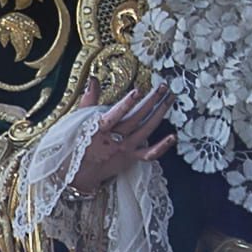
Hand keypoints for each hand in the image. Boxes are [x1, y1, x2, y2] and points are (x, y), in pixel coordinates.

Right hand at [70, 80, 174, 194]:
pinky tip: (173, 136)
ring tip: (170, 98)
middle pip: (137, 118)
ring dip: (160, 113)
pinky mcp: (131, 158)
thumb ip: (89, 99)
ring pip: (146, 129)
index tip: (137, 91)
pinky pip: (150, 154)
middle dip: (151, 100)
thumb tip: (93, 79)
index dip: (126, 104)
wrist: (78, 172)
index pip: (115, 115)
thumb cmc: (78, 143)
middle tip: (163, 87)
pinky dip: (162, 146)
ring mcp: (125, 148)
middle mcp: (115, 139)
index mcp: (100, 129)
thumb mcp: (79, 120)